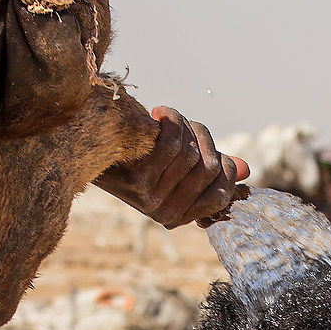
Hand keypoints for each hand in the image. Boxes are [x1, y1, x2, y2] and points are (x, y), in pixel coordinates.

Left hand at [96, 108, 248, 227]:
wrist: (85, 145)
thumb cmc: (134, 154)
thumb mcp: (175, 164)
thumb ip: (209, 168)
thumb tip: (245, 170)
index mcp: (177, 215)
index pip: (221, 195)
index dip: (224, 167)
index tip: (212, 149)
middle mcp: (165, 212)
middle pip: (209, 169)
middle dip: (204, 139)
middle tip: (188, 126)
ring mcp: (152, 198)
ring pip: (192, 154)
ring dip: (186, 128)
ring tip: (168, 120)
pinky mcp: (140, 179)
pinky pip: (174, 144)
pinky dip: (172, 119)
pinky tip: (158, 114)